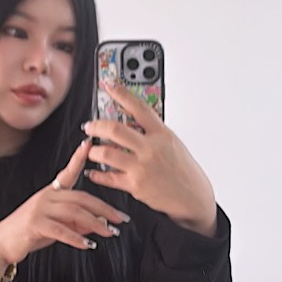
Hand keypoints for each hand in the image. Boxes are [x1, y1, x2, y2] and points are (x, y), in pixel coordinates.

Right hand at [0, 138, 131, 270]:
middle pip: (80, 197)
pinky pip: (61, 230)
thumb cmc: (28, 233)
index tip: (90, 144)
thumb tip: (99, 224)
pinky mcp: (35, 224)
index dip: (78, 158)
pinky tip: (87, 244)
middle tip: (120, 219)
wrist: (2, 244)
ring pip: (74, 212)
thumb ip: (77, 223)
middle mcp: (46, 197)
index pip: (68, 172)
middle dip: (104, 208)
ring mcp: (39, 209)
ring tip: (109, 233)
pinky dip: (76, 238)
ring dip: (95, 224)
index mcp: (51, 192)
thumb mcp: (56, 226)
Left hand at [84, 81, 216, 236]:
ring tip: (91, 150)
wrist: (192, 197)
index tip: (109, 85)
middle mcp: (150, 148)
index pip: (139, 107)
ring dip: (93, 151)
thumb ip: (153, 133)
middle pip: (115, 130)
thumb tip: (133, 123)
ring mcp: (141, 167)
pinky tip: (93, 172)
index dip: (122, 93)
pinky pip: (109, 178)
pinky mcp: (135, 185)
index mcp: (161, 134)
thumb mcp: (172, 144)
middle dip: (97, 125)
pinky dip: (97, 174)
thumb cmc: (183, 171)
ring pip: (107, 153)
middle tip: (90, 126)